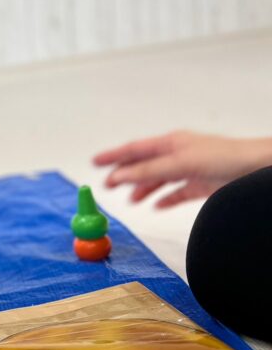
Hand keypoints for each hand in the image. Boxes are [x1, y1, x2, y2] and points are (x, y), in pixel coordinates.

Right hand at [93, 131, 271, 207]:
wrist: (257, 170)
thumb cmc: (225, 158)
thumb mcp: (179, 164)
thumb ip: (147, 171)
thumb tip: (118, 175)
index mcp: (171, 143)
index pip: (134, 149)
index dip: (113, 155)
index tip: (95, 162)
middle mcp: (178, 155)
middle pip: (144, 165)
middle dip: (124, 175)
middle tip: (106, 185)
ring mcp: (189, 170)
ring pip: (158, 180)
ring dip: (142, 189)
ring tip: (129, 199)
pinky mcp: (201, 186)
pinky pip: (176, 193)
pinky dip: (163, 199)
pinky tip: (155, 205)